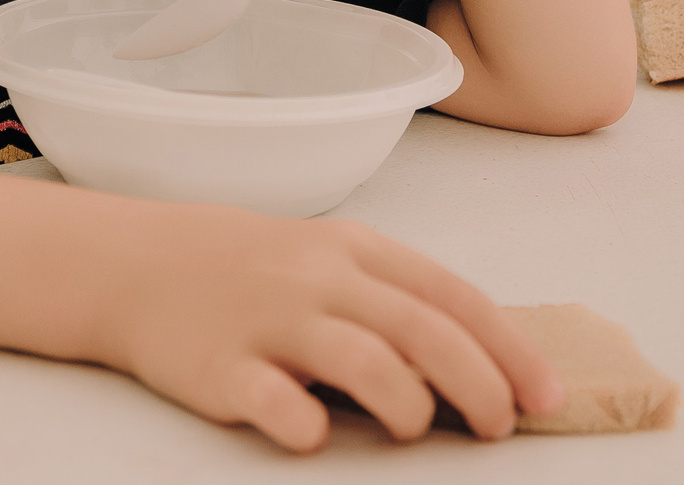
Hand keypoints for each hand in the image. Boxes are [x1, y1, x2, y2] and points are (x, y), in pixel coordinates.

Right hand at [100, 207, 558, 451]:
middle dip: (479, 385)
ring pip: (365, 361)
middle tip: (498, 428)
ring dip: (408, 405)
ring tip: (413, 428)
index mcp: (357, 250)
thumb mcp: (329, 260)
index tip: (545, 396)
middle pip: (424, 331)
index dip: (510, 350)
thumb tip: (485, 359)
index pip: (454, 297)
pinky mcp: (222, 367)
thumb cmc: (252, 269)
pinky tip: (319, 433)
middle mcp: (320, 279)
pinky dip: (309, 426)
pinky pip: (277, 403)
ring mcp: (270, 321)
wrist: (138, 263)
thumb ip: (396, 299)